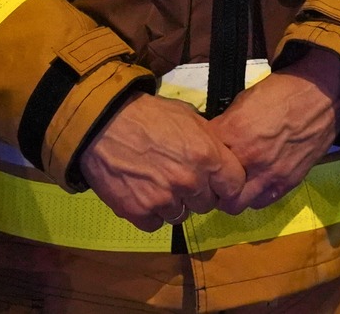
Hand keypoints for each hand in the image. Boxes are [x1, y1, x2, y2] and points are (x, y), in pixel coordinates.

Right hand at [79, 92, 245, 229]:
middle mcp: (190, 182)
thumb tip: (220, 157)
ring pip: (181, 215)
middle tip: (181, 178)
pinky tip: (143, 193)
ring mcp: (164, 200)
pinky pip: (156, 223)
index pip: (235, 186)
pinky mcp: (139, 212)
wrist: (104, 124)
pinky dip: (151, 212)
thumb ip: (209, 142)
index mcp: (208, 156)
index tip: (217, 181)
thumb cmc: (149, 115)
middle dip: (198, 193)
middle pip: (207, 204)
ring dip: (174, 203)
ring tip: (158, 183)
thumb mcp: (189, 117)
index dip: (226, 183)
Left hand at [210, 47, 339, 212]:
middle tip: (212, 178)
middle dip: (210, 185)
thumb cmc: (282, 91)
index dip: (198, 158)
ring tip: (233, 184)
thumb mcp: (244, 100)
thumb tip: (213, 138)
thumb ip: (226, 125)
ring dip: (230, 196)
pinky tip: (254, 184)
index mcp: (233, 132)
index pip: (201, 157)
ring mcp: (269, 174)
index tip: (201, 157)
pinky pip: (261, 202)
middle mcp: (248, 158)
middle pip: (214, 189)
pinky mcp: (287, 183)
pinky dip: (254, 197)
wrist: (322, 96)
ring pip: (235, 204)